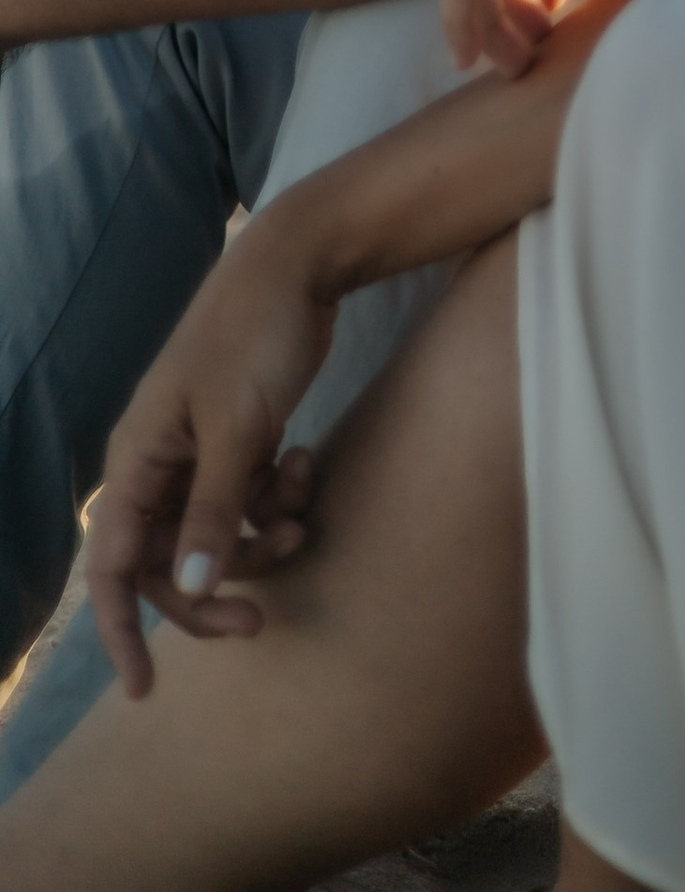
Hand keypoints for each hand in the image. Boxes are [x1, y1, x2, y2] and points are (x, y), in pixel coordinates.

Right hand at [85, 218, 332, 694]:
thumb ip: (214, 511)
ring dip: (259, 538)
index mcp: (138, 460)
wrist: (303, 262)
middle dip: (213, 589)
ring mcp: (201, 451)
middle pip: (169, 562)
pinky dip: (276, 498)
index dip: (122, 631)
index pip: (112, 567)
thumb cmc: (258, 337)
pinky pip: (248, 499)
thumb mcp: (239, 429)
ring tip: (303, 512)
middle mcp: (160, 462)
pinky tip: (305, 465)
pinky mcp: (240, 439)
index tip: (144, 688)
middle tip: (260, 620)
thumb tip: (188, 588)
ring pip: (216, 534)